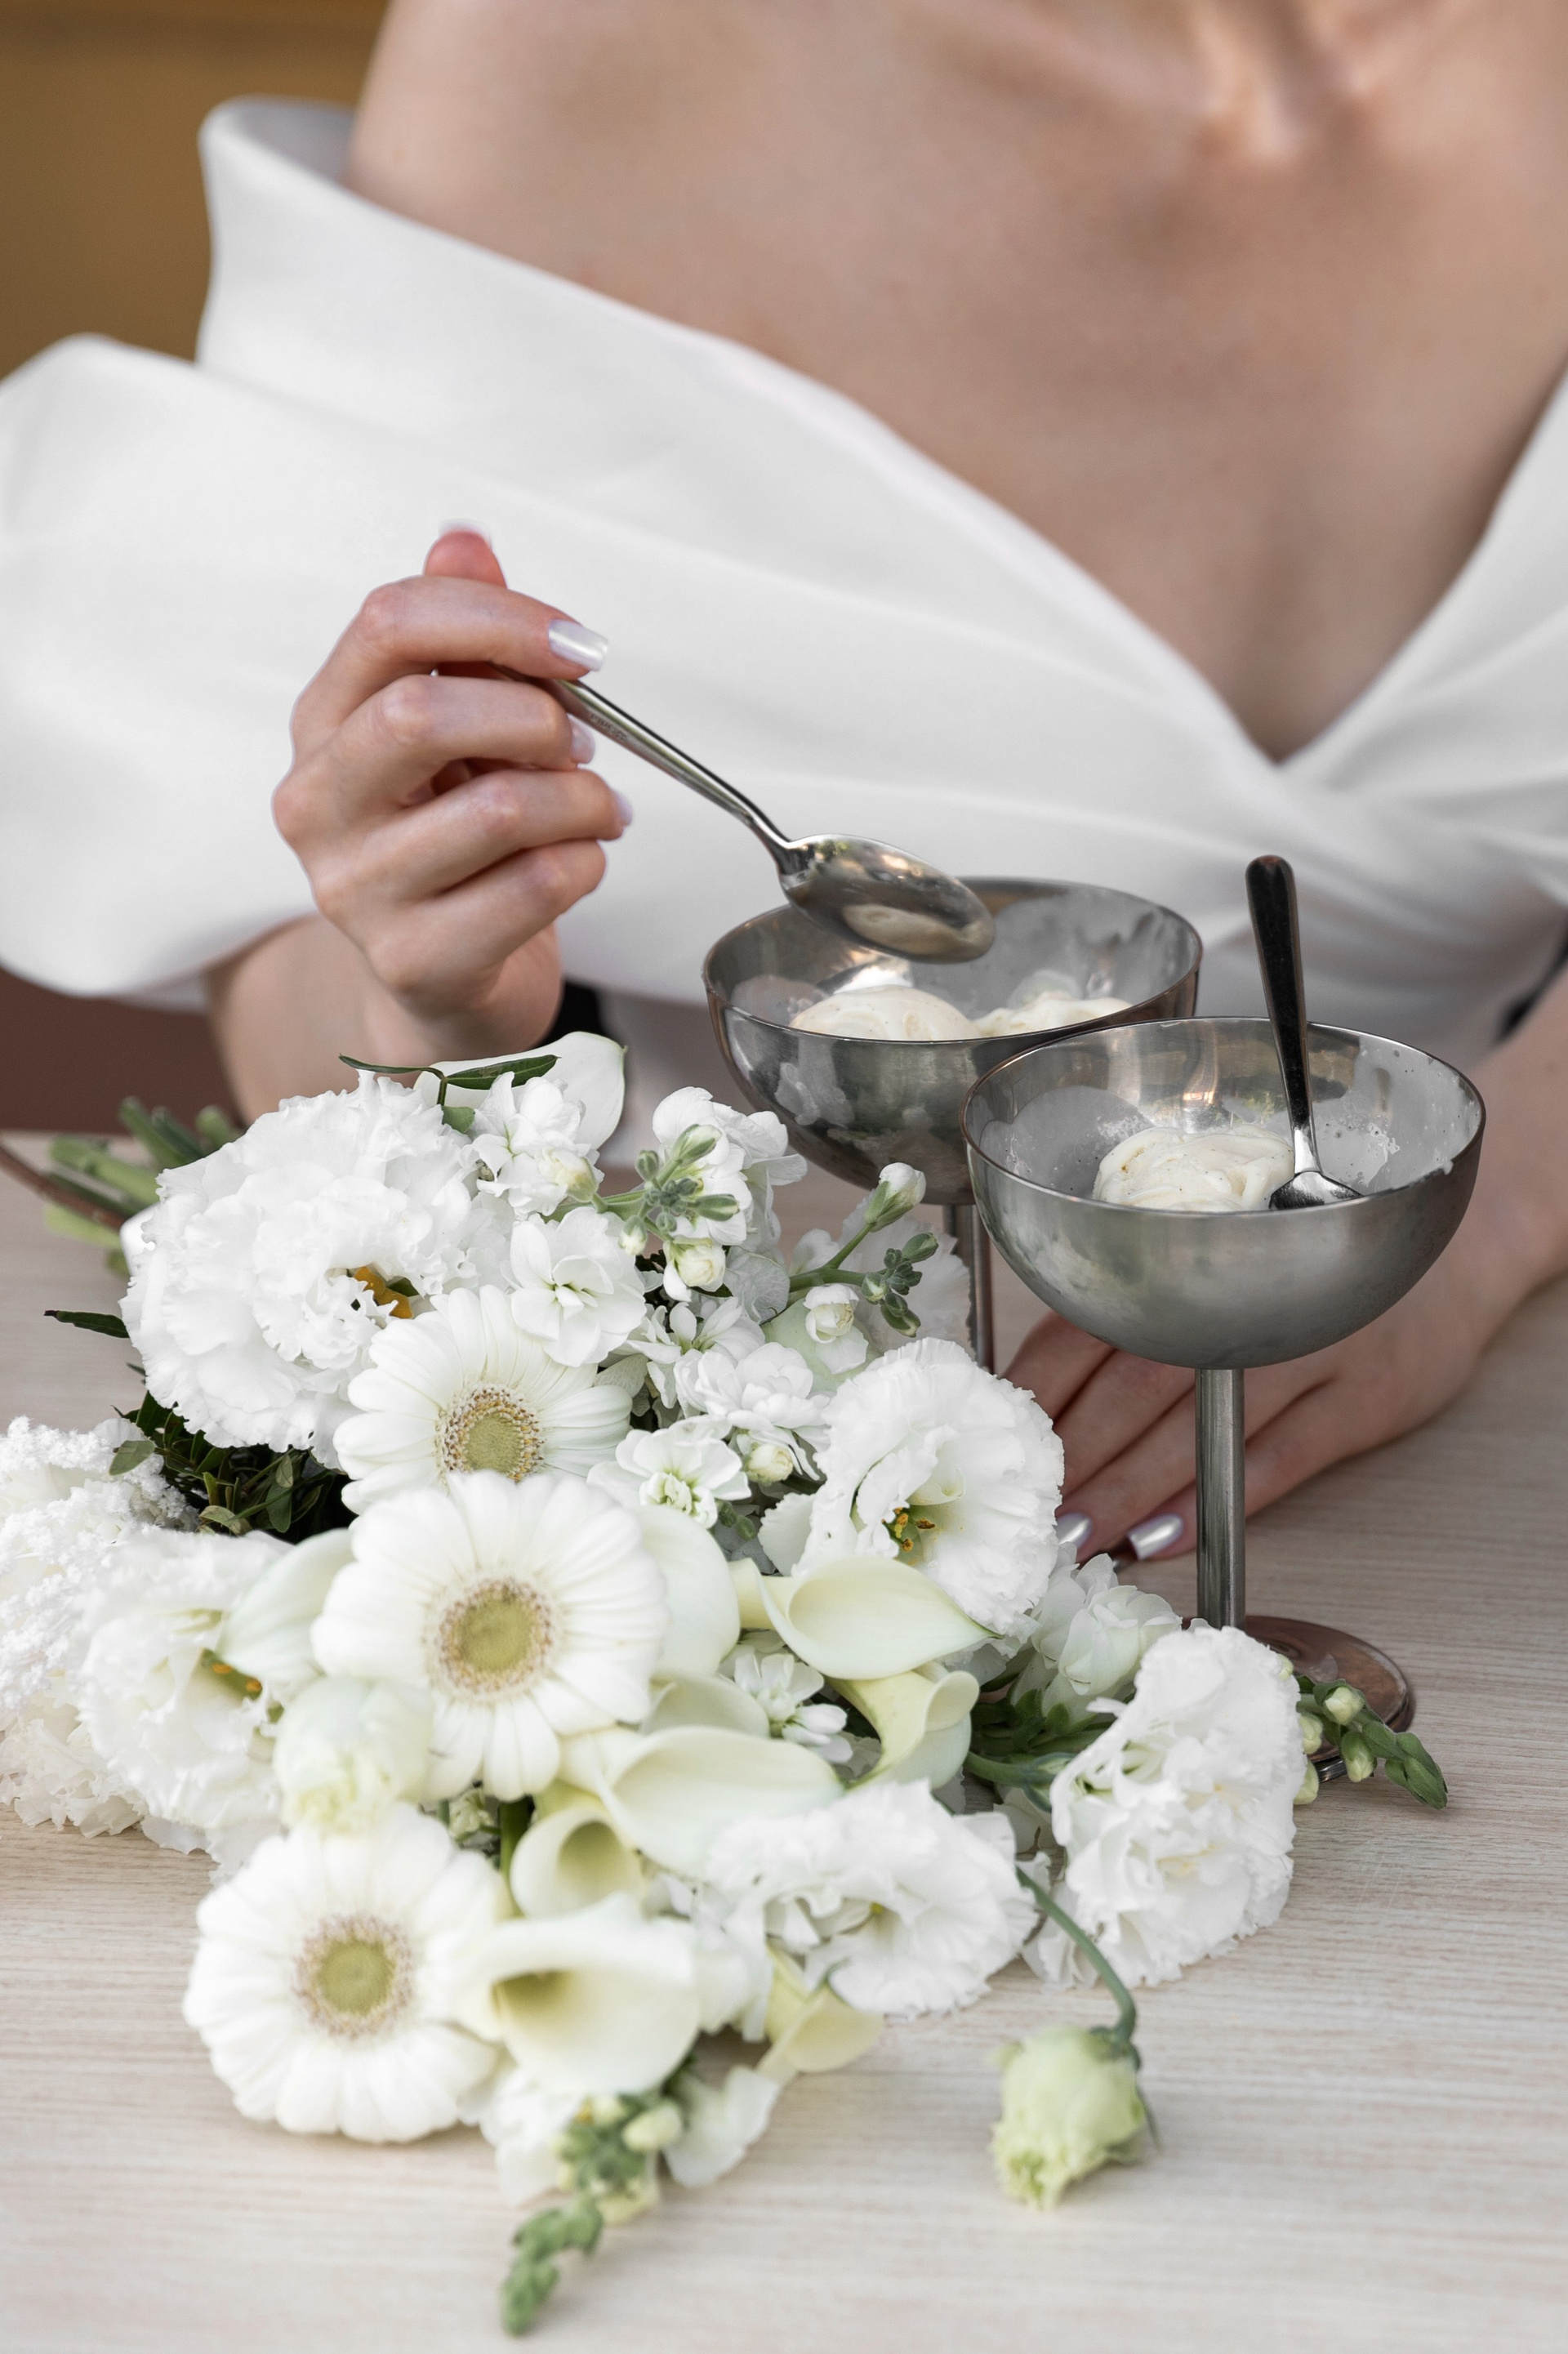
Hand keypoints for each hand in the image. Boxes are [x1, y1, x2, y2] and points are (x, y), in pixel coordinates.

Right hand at [271, 528, 626, 1063]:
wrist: (442, 985)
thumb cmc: (454, 843)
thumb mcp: (456, 731)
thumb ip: (459, 637)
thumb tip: (462, 541)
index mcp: (322, 723)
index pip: (389, 622)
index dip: (500, 618)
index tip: (579, 647)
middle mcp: (317, 802)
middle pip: (423, 711)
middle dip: (533, 716)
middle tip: (581, 740)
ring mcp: (354, 889)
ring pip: (498, 810)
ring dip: (582, 799)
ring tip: (600, 809)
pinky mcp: (411, 961)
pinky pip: (531, 890)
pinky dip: (585, 865)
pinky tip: (583, 862)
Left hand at [1007, 1242, 1492, 1557]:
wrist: (1451, 1253)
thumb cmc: (1309, 1266)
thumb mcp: (1224, 1263)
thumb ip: (1138, 1309)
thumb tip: (1034, 1394)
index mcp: (1193, 1257)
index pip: (1090, 1326)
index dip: (1039, 1396)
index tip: (1000, 1451)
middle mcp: (1246, 1297)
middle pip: (1135, 1384)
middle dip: (1075, 1457)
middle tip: (1030, 1516)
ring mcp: (1309, 1347)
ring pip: (1199, 1427)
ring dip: (1130, 1491)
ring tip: (1080, 1537)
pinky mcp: (1362, 1399)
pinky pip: (1276, 1463)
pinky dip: (1217, 1503)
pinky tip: (1166, 1537)